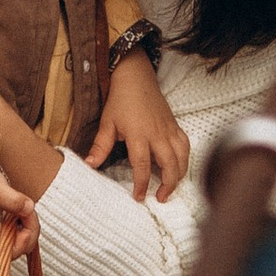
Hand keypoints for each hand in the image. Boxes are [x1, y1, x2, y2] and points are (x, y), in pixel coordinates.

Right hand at [0, 157, 37, 256]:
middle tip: (28, 211)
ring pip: (25, 239)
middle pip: (19, 248)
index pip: (4, 253)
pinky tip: (23, 208)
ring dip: (32, 224)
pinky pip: (24, 229)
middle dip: (31, 231)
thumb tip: (29, 209)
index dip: (19, 245)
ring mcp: (3, 231)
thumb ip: (12, 200)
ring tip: (25, 206)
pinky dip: (29, 220)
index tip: (24, 226)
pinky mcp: (9, 225)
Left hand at [87, 47, 190, 203]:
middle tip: (160, 198)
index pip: (143, 166)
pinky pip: (185, 145)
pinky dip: (185, 159)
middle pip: (170, 165)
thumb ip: (101, 145)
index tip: (139, 197)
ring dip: (179, 175)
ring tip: (171, 187)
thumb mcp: (107, 123)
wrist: (136, 77)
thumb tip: (89, 164)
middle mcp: (157, 135)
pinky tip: (179, 167)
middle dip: (168, 185)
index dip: (142, 184)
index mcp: (139, 135)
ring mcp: (169, 130)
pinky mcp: (175, 125)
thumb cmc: (120, 99)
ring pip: (182, 157)